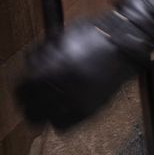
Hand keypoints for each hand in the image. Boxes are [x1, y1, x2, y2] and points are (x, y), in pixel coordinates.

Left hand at [16, 0, 153, 129]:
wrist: (127, 42)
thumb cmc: (97, 34)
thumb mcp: (64, 35)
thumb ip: (42, 52)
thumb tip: (28, 66)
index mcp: (54, 69)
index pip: (24, 90)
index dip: (22, 89)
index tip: (24, 88)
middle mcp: (65, 88)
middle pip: (33, 109)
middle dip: (30, 104)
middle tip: (33, 99)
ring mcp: (79, 101)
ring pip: (48, 119)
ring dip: (45, 112)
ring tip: (49, 104)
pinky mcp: (92, 109)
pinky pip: (66, 124)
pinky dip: (61, 119)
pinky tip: (65, 107)